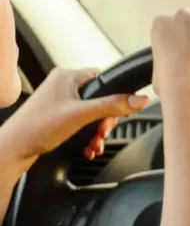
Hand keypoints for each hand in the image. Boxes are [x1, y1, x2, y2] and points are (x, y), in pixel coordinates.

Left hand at [0, 68, 147, 172]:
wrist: (14, 149)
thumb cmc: (37, 127)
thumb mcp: (81, 115)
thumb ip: (112, 106)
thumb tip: (139, 99)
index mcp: (67, 76)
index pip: (102, 78)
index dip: (114, 95)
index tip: (120, 110)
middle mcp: (63, 86)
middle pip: (99, 99)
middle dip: (104, 121)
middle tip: (102, 132)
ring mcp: (59, 102)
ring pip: (91, 115)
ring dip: (97, 132)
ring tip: (94, 143)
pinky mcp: (57, 118)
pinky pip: (81, 124)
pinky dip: (87, 137)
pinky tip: (87, 147)